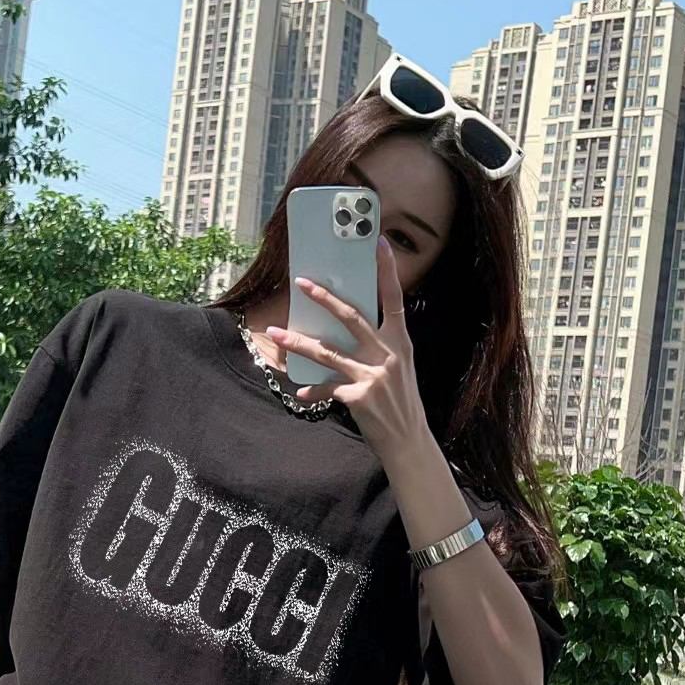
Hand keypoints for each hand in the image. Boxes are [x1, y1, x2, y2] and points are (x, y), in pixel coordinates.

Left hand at [265, 237, 430, 459]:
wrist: (408, 440)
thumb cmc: (400, 402)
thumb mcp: (399, 368)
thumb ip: (380, 347)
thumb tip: (349, 330)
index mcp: (400, 343)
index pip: (394, 300)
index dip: (388, 272)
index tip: (380, 244)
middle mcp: (388, 355)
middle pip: (352, 318)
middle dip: (325, 299)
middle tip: (303, 284)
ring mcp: (372, 375)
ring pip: (327, 352)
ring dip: (298, 342)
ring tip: (276, 333)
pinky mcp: (358, 397)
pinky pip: (326, 388)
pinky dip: (312, 390)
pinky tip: (300, 393)